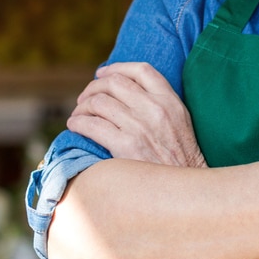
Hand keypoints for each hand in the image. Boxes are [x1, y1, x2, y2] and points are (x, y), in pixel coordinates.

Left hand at [67, 62, 206, 168]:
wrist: (184, 190)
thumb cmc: (180, 159)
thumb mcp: (179, 122)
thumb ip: (160, 104)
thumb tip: (126, 92)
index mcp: (170, 100)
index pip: (141, 70)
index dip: (117, 68)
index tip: (102, 73)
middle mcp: (155, 109)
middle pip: (114, 83)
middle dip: (93, 87)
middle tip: (84, 99)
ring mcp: (140, 127)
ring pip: (99, 102)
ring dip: (82, 107)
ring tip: (78, 115)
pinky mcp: (126, 146)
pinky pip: (92, 124)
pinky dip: (78, 122)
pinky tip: (75, 126)